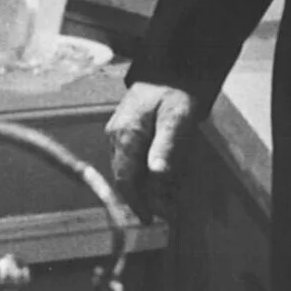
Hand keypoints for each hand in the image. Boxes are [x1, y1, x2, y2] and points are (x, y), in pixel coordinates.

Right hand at [105, 81, 195, 220]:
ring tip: (165, 202)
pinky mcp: (122, 134)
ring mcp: (116, 135)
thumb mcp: (176, 119)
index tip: (149, 219)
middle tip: (164, 214)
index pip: (125, 178)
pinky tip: (158, 181)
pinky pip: (129, 161)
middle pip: (124, 178)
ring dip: (143, 188)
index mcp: (125, 134)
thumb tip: (156, 174)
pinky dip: (142, 175)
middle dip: (142, 199)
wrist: (168, 71)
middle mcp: (115, 137)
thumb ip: (165, 147)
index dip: (135, 202)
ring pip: (126, 171)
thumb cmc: (174, 94)